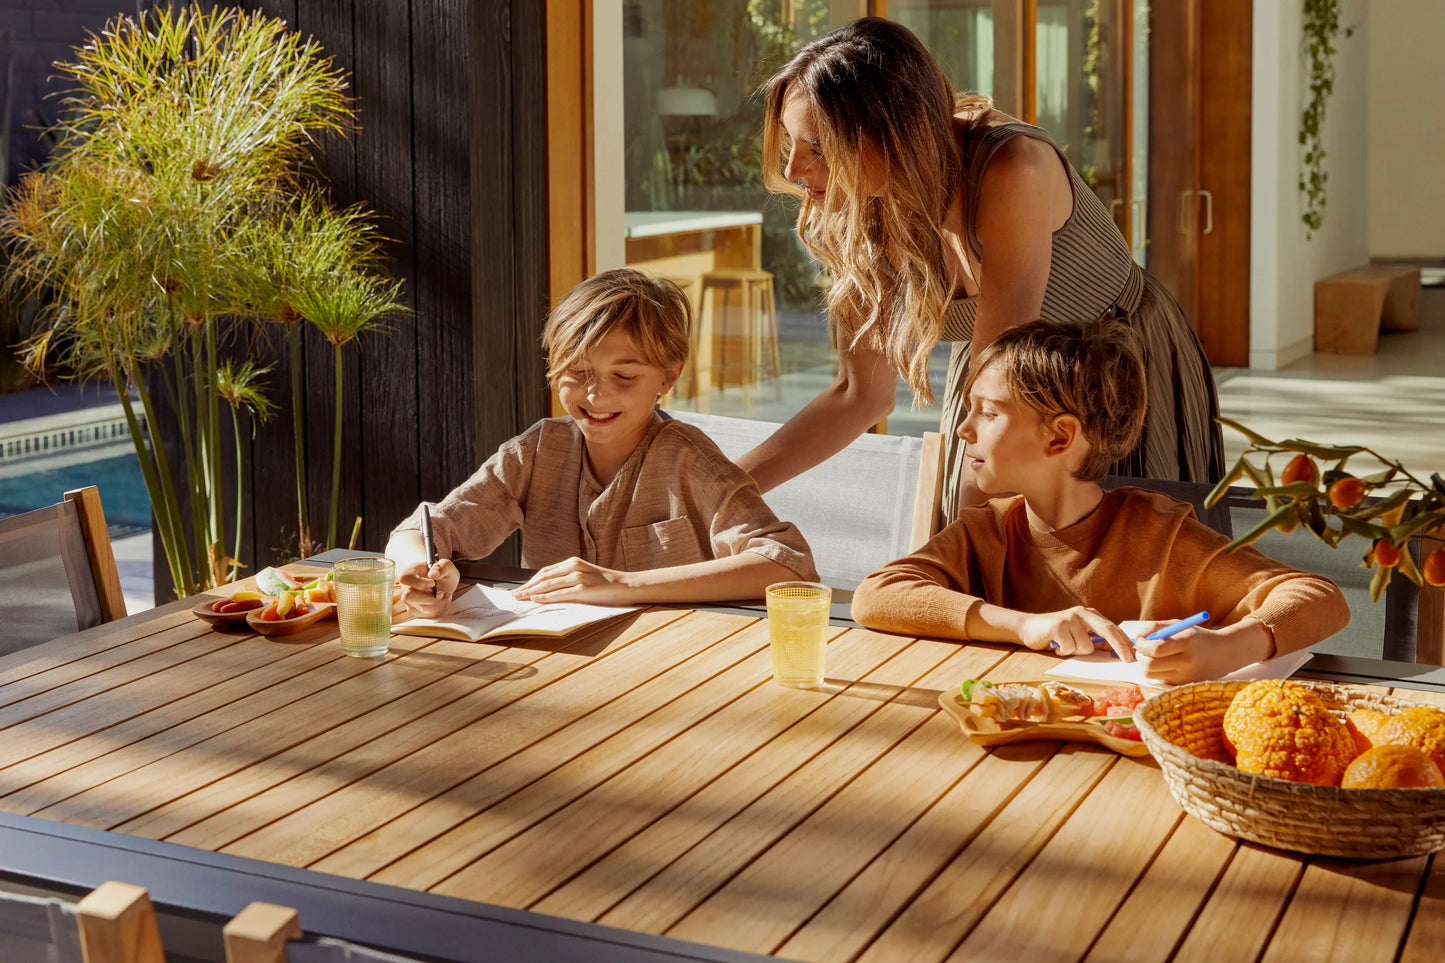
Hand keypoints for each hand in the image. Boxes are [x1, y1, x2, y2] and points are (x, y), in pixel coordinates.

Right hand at [396, 558, 458, 617]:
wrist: (443, 583)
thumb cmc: (441, 573)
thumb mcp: (446, 565)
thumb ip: (442, 566)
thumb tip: (434, 574)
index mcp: (410, 573)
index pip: (405, 578)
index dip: (419, 582)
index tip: (433, 583)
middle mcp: (406, 588)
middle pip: (408, 596)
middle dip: (429, 597)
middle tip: (441, 593)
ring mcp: (410, 601)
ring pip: (422, 608)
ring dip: (439, 603)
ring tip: (445, 594)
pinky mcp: (416, 611)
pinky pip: (428, 614)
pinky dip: (440, 608)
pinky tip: (443, 600)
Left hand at [512, 557, 634, 603]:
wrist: (626, 585)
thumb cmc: (606, 584)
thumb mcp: (585, 576)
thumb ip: (568, 579)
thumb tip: (548, 590)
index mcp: (573, 562)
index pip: (545, 572)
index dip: (530, 581)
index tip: (520, 589)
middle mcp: (574, 567)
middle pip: (543, 577)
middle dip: (527, 587)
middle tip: (514, 595)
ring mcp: (579, 577)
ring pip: (549, 585)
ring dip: (532, 592)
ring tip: (520, 599)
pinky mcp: (584, 589)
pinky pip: (560, 594)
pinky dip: (546, 597)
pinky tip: (536, 600)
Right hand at [1018, 606, 1134, 660]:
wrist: (1029, 628)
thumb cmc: (1057, 635)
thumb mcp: (1079, 635)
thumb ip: (1095, 640)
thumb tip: (1117, 652)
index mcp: (1090, 614)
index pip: (1112, 628)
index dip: (1124, 642)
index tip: (1134, 655)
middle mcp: (1082, 613)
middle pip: (1107, 630)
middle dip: (1119, 647)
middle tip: (1127, 660)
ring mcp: (1070, 618)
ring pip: (1086, 646)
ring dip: (1076, 652)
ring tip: (1065, 646)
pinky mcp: (1058, 625)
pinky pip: (1070, 647)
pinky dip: (1063, 651)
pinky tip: (1056, 645)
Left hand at [1134, 619, 1271, 683]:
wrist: (1225, 653)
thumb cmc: (1198, 636)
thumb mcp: (1179, 625)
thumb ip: (1155, 627)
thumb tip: (1136, 637)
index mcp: (1186, 643)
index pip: (1155, 649)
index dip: (1141, 645)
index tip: (1140, 641)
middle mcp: (1187, 662)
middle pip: (1150, 666)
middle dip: (1140, 657)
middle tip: (1142, 650)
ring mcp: (1186, 676)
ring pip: (1152, 675)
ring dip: (1146, 665)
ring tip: (1153, 657)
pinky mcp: (1185, 685)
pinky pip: (1161, 680)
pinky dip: (1157, 672)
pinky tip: (1164, 664)